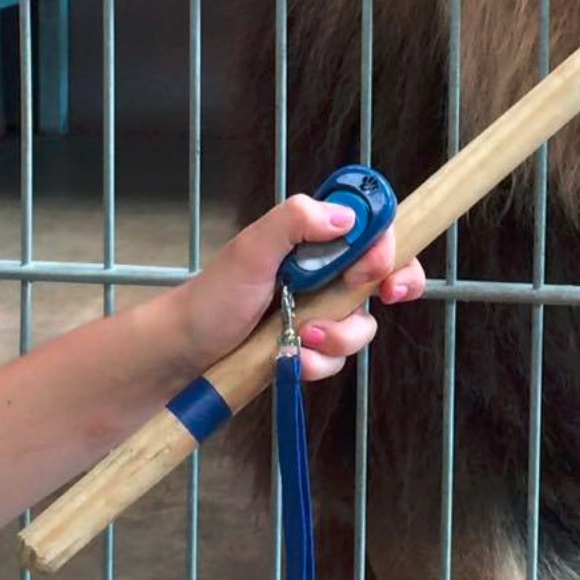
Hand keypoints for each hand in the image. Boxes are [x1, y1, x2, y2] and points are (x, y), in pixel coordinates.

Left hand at [155, 194, 426, 382]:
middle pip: (386, 271)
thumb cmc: (213, 296)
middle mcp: (325, 270)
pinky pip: (340, 357)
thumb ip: (294, 221)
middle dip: (393, 285)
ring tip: (304, 339)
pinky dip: (321, 362)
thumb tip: (346, 217)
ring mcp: (322, 310)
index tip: (378, 268)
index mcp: (312, 237)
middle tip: (384, 297)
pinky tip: (294, 361)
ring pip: (364, 323)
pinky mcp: (314, 346)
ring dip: (341, 336)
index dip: (387, 244)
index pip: (373, 226)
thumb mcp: (251, 250)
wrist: (186, 353)